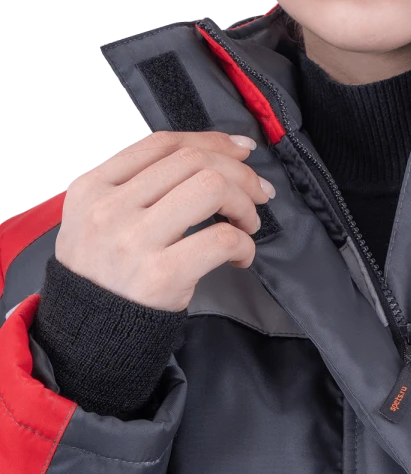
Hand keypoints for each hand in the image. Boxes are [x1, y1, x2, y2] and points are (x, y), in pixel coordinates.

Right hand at [54, 130, 275, 311]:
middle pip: (194, 162)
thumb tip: (214, 154)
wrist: (89, 332)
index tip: (240, 151)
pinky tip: (239, 256)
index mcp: (94, 187)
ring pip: (211, 188)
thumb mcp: (97, 217)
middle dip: (240, 173)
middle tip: (258, 193)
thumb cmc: (104, 272)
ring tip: (248, 224)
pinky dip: (243, 244)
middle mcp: (111, 208)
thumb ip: (139, 185)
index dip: (211, 141)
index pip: (164, 144)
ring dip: (244, 203)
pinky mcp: (161, 274)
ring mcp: (134, 240)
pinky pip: (220, 238)